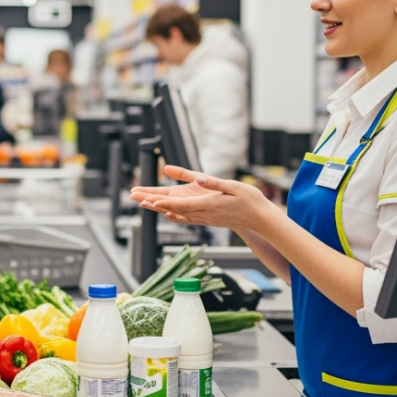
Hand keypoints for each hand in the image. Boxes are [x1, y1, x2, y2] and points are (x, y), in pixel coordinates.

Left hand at [131, 165, 278, 234]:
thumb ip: (213, 182)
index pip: (181, 204)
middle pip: (173, 209)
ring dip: (159, 208)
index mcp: (208, 204)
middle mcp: (203, 214)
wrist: (260, 219)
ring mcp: (205, 218)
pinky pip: (187, 218)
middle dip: (153, 202)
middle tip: (135, 197)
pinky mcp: (208, 219)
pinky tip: (167, 214)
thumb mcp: (233, 186)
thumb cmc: (250, 200)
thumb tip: (197, 178)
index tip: (149, 200)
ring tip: (143, 202)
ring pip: (177, 213)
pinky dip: (174, 215)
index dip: (163, 203)